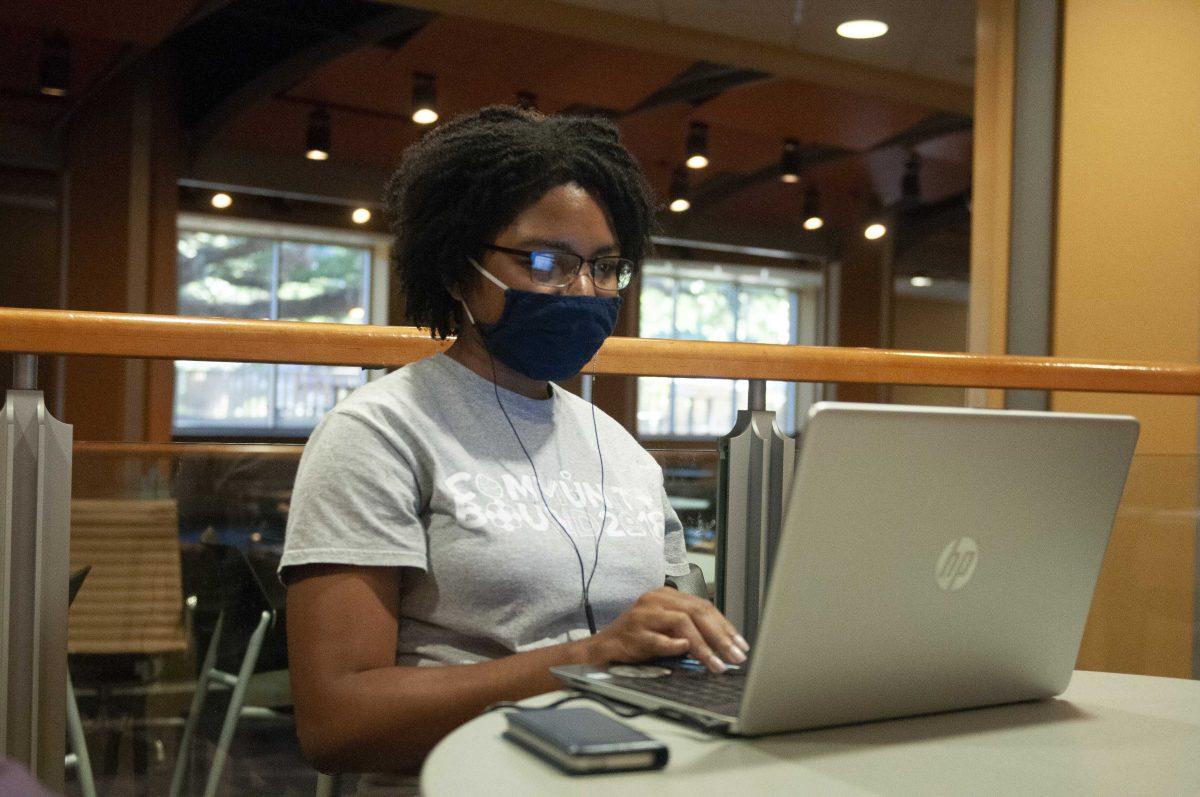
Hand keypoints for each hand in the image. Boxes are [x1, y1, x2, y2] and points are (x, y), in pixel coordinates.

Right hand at [581, 587, 749, 672]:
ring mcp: (643, 615)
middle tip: (735, 656)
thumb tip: (725, 646)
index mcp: (667, 596)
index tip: (740, 645)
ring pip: (681, 623)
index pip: (704, 606)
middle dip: (720, 636)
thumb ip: (691, 630)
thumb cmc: (638, 639)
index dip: (725, 626)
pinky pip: (657, 638)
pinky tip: (685, 652)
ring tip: (717, 664)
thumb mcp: (667, 629)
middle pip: (697, 612)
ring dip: (703, 646)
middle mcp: (656, 600)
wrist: (603, 648)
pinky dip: (672, 645)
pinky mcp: (632, 632)